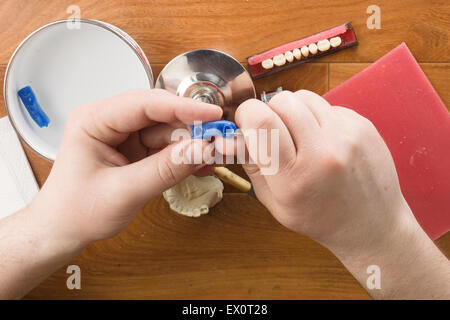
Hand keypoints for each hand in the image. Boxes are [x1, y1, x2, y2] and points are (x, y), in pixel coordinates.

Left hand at [31, 89, 221, 246]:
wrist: (63, 231)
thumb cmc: (76, 211)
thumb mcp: (123, 192)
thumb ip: (164, 170)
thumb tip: (201, 149)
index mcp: (94, 120)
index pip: (144, 104)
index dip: (182, 107)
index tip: (212, 114)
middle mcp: (110, 122)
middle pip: (160, 115)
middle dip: (190, 127)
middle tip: (218, 139)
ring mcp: (125, 137)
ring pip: (168, 132)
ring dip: (191, 144)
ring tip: (212, 157)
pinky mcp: (136, 151)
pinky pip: (166, 148)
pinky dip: (184, 157)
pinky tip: (200, 165)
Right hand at [219, 89, 405, 249]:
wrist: (371, 225)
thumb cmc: (318, 217)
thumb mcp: (274, 202)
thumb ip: (252, 165)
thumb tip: (231, 134)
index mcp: (295, 178)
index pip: (262, 122)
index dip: (246, 114)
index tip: (246, 122)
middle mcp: (324, 153)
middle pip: (282, 101)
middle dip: (269, 110)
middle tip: (273, 131)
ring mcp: (348, 136)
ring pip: (304, 97)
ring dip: (293, 111)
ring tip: (300, 136)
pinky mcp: (362, 125)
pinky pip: (326, 105)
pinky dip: (317, 117)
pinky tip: (323, 140)